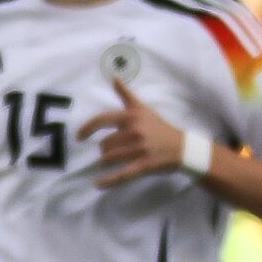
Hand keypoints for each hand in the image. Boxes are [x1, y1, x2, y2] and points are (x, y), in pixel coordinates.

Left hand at [82, 84, 196, 184]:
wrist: (182, 147)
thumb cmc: (159, 127)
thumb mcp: (143, 109)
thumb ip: (126, 94)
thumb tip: (113, 77)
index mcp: (131, 117)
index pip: (102, 120)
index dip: (87, 128)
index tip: (79, 136)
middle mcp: (134, 131)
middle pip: (104, 144)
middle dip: (105, 149)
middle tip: (114, 150)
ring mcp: (139, 149)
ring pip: (110, 158)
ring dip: (107, 161)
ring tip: (113, 161)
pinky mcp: (144, 166)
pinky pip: (122, 174)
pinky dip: (108, 181)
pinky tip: (98, 184)